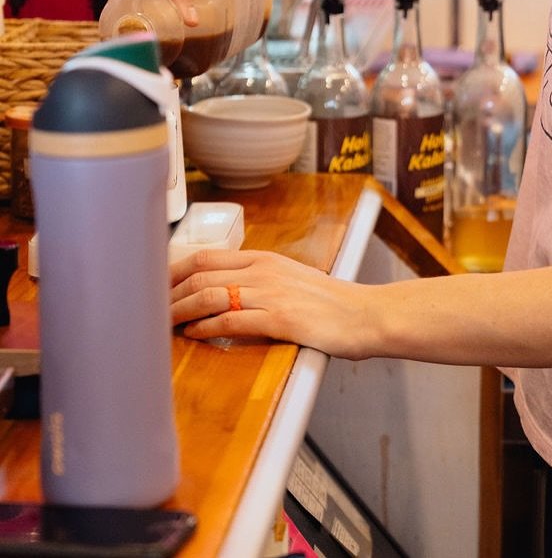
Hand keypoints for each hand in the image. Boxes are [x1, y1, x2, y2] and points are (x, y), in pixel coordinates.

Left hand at [170, 247, 370, 356]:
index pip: (206, 256)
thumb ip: (259, 281)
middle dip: (168, 293)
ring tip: (161, 326)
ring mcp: (271, 293)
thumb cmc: (330, 303)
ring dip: (180, 311)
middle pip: (201, 274)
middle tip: (147, 311)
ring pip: (210, 295)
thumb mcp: (291, 280)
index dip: (173, 271)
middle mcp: (263, 271)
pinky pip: (232, 320)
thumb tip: (225, 293)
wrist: (364, 315)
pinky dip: (206, 328)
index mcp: (265, 259)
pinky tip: (194, 335)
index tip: (153, 286)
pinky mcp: (279, 319)